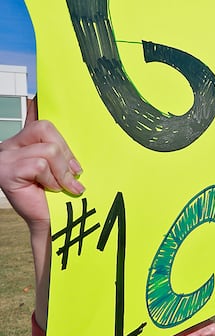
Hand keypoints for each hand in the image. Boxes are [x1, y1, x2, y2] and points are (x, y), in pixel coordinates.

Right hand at [0, 100, 83, 329]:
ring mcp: (3, 158)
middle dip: (66, 152)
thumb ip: (65, 149)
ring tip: (60, 187)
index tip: (40, 90)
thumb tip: (69, 124)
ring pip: (47, 148)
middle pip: (46, 128)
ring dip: (61, 171)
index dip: (38, 103)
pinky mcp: (5, 170)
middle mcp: (8, 147)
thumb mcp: (66, 169)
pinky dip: (53, 179)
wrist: (56, 229)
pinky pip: (41, 162)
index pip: (34, 117)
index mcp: (23, 144)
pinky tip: (50, 192)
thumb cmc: (63, 200)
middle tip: (71, 174)